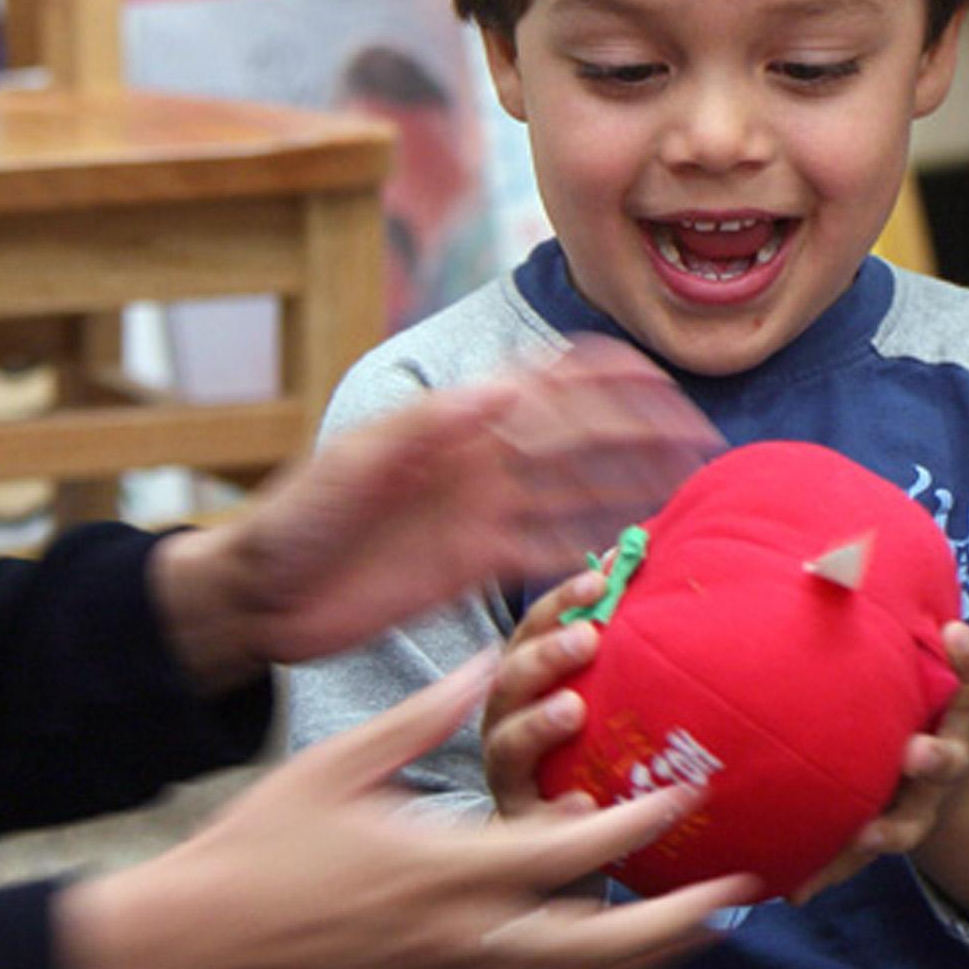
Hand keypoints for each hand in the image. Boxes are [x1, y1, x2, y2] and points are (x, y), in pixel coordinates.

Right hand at [54, 656, 758, 968]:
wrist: (200, 937)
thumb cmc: (263, 841)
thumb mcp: (342, 761)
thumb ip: (424, 714)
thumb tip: (486, 656)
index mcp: (442, 867)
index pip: (567, 851)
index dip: (639, 826)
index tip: (690, 794)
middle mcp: (457, 934)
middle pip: (593, 946)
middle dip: (671, 924)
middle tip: (736, 894)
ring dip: (640, 957)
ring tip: (697, 930)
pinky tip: (606, 958)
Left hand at [164, 340, 717, 679]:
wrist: (261, 591)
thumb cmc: (296, 513)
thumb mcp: (355, 461)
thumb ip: (428, 427)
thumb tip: (506, 385)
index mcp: (457, 423)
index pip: (549, 384)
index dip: (608, 377)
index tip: (667, 378)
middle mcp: (481, 461)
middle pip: (580, 439)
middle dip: (643, 434)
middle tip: (707, 443)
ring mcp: (482, 514)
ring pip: (577, 492)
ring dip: (634, 485)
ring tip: (693, 487)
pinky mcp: (475, 567)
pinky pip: (548, 550)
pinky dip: (593, 544)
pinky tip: (637, 544)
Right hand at [482, 571, 609, 822]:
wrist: (546, 843)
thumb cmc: (577, 749)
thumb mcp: (589, 690)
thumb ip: (605, 640)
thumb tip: (643, 564)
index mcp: (521, 683)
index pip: (533, 630)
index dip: (562, 600)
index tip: (603, 577)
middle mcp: (503, 723)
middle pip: (511, 682)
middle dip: (546, 654)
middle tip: (588, 636)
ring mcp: (507, 777)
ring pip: (508, 747)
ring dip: (538, 724)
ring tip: (573, 709)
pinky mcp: (520, 828)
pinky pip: (533, 822)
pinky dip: (557, 812)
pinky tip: (584, 803)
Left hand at [791, 623, 968, 904]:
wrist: (932, 767)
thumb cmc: (907, 697)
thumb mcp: (911, 662)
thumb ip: (885, 629)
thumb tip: (818, 562)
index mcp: (951, 706)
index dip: (967, 657)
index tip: (954, 635)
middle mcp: (943, 756)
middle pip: (947, 758)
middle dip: (934, 757)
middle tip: (918, 752)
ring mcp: (919, 804)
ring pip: (908, 823)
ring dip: (886, 829)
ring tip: (865, 834)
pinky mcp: (885, 834)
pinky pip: (856, 859)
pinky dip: (829, 872)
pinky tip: (796, 889)